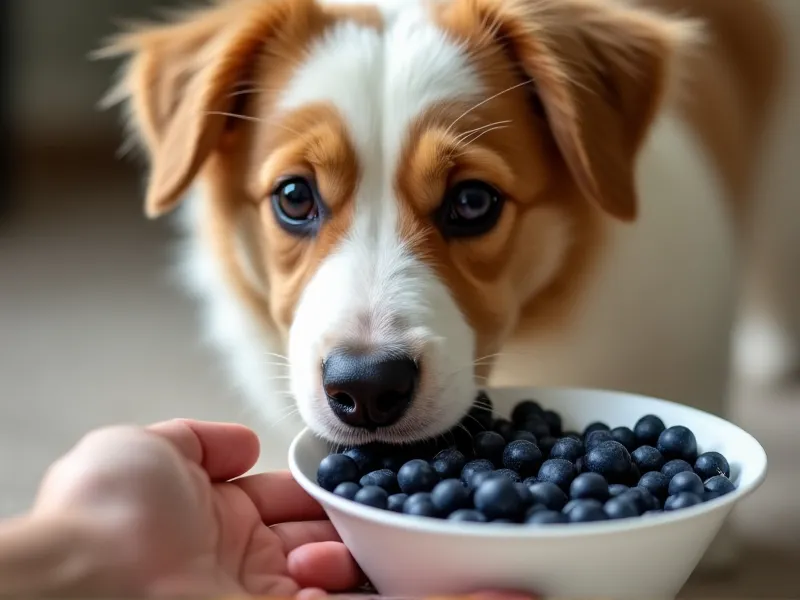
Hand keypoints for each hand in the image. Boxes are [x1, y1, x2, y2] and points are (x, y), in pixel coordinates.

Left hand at [31, 420, 360, 595]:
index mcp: (218, 512)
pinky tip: (355, 580)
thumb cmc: (110, 509)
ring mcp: (254, 594)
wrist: (90, 577)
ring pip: (329, 576)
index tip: (352, 477)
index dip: (320, 486)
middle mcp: (240, 557)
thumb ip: (200, 440)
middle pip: (315, 537)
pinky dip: (355, 598)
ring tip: (330, 554)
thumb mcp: (148, 448)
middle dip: (346, 523)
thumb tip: (248, 442)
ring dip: (348, 560)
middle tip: (370, 513)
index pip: (287, 497)